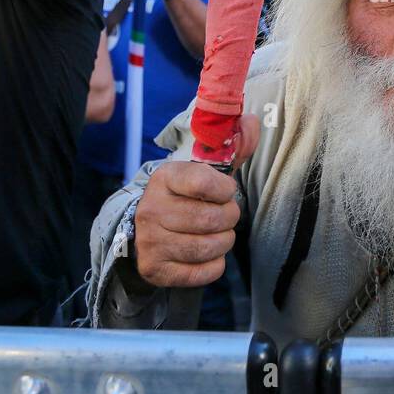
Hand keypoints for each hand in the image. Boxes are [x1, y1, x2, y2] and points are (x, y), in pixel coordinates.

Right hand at [132, 113, 260, 287]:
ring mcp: (151, 242)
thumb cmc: (181, 197)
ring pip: (209, 246)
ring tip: (219, 234)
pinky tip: (208, 254)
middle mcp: (152, 210)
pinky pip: (203, 272)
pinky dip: (215, 264)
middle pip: (212, 218)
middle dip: (229, 217)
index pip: (204, 182)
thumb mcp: (200, 170)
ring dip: (224, 241)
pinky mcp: (156, 270)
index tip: (225, 191)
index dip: (225, 189)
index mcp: (164, 178)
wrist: (140, 231)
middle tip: (226, 215)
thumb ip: (231, 149)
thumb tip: (252, 122)